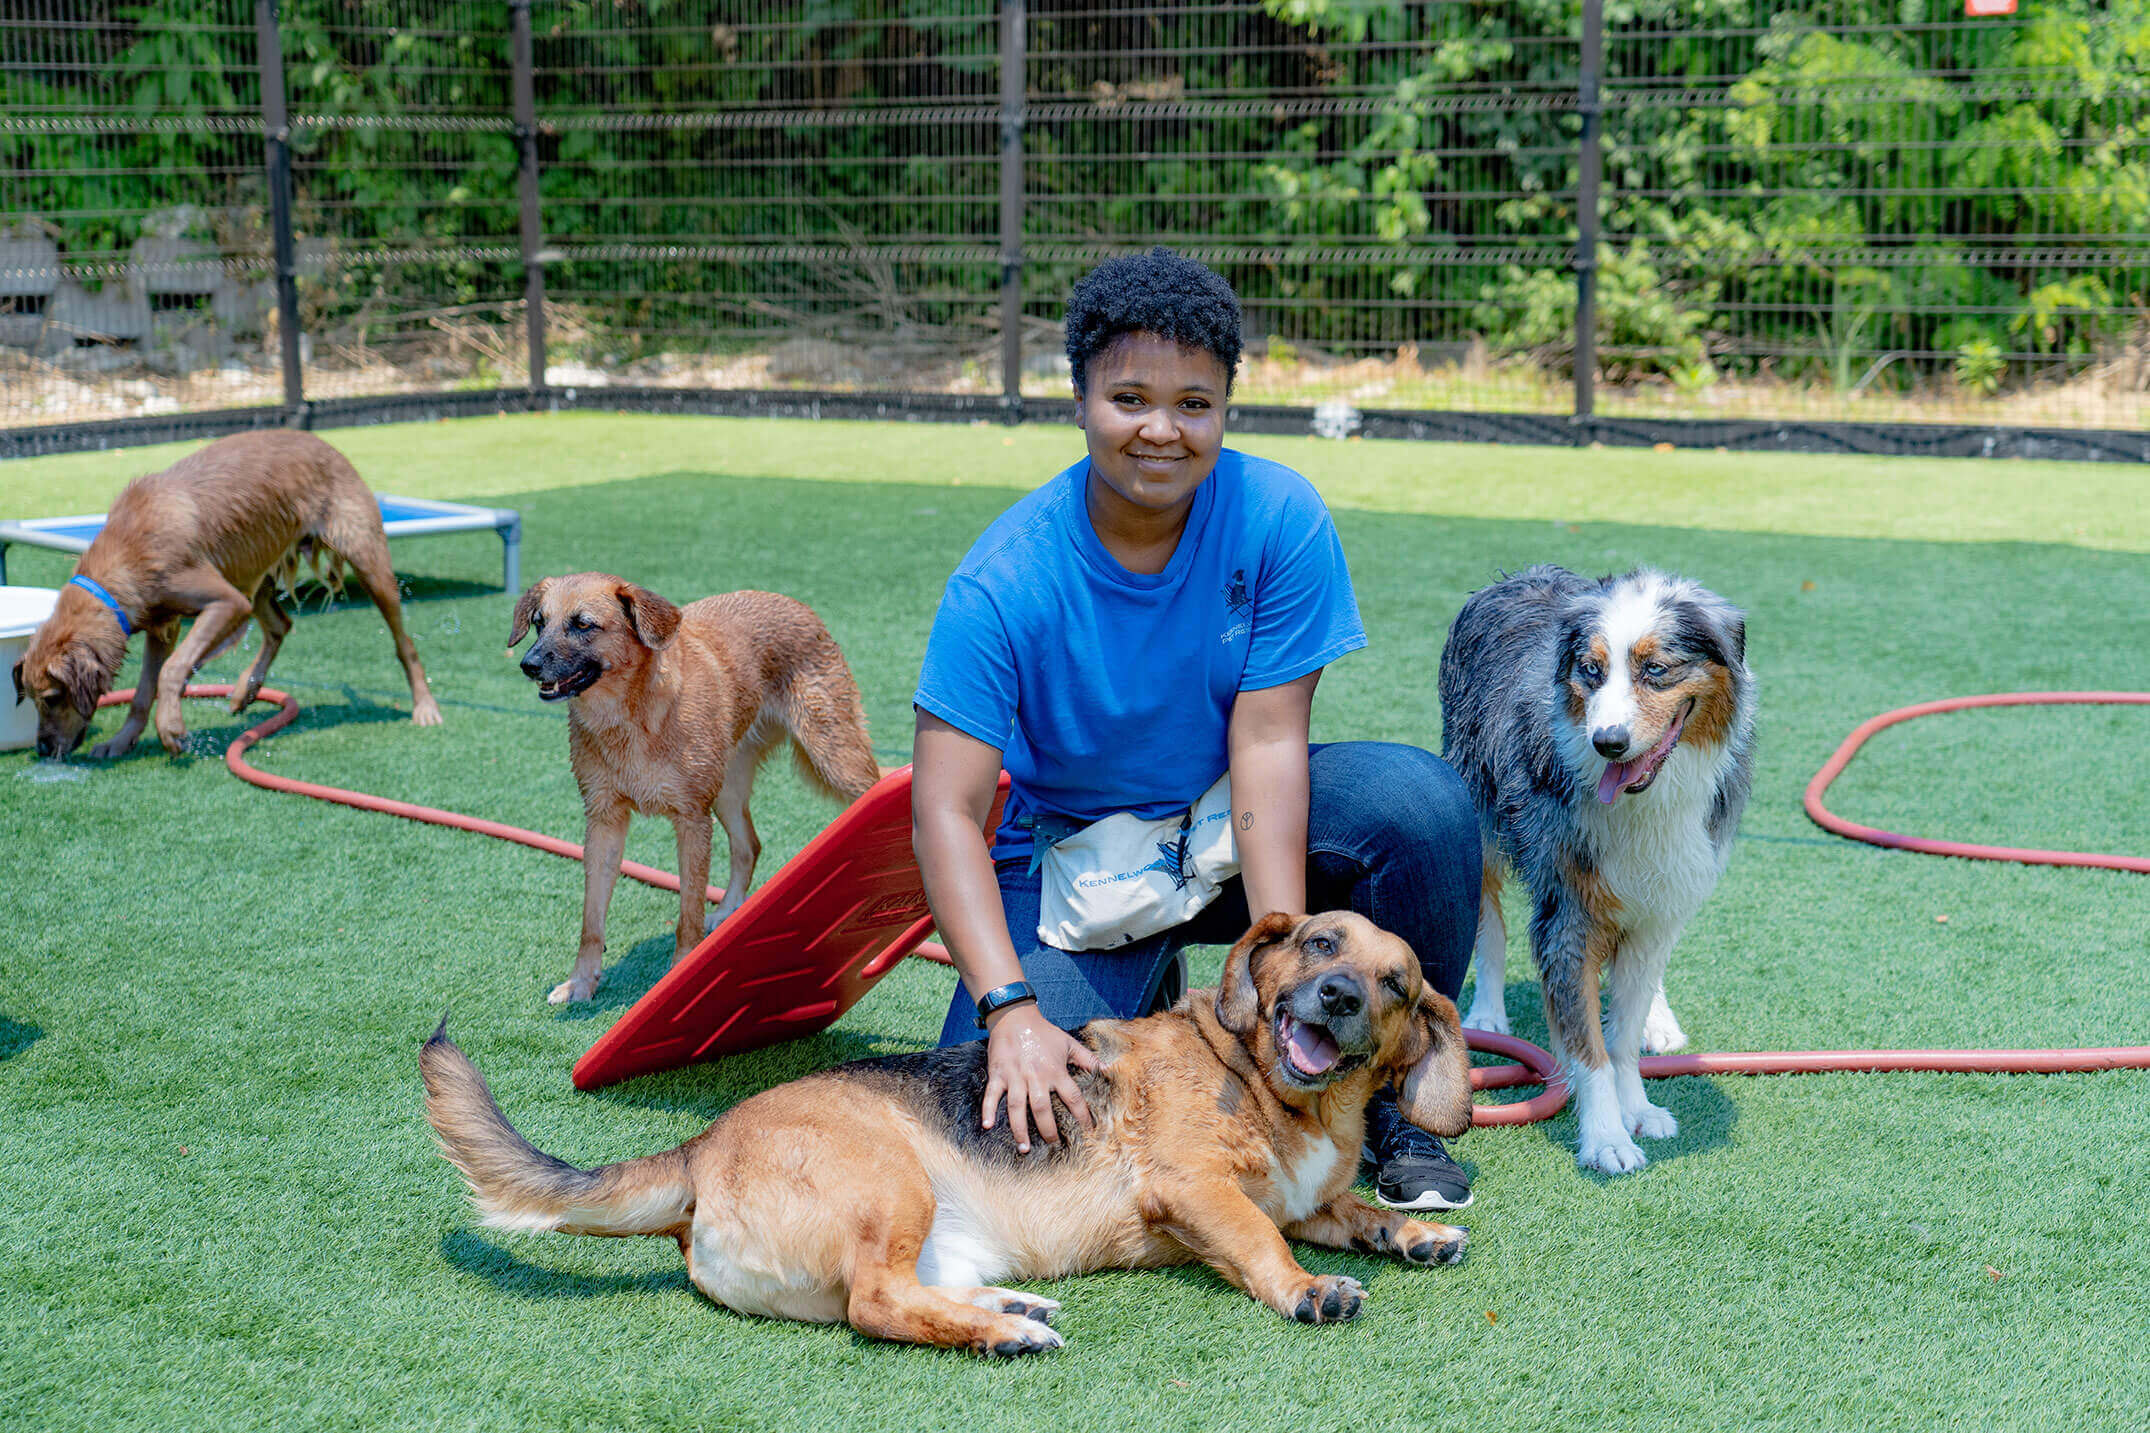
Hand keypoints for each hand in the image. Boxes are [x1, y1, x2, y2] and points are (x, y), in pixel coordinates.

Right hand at [981, 1004, 1098, 1154]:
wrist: (1015, 1017)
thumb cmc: (1044, 1032)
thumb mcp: (1069, 1043)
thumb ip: (1088, 1059)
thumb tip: (1108, 1069)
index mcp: (1055, 1071)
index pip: (1073, 1098)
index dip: (1082, 1116)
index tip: (1088, 1133)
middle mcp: (1036, 1077)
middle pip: (1042, 1109)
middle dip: (1048, 1130)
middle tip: (1052, 1144)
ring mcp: (1015, 1077)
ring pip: (1017, 1107)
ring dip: (1019, 1129)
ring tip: (1024, 1148)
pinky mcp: (998, 1074)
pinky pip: (992, 1095)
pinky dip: (988, 1110)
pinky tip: (987, 1126)